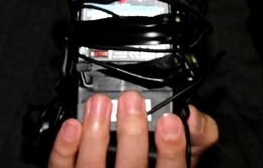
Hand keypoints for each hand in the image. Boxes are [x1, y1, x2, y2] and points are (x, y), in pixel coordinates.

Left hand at [47, 92, 217, 167]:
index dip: (172, 149)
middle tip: (131, 101)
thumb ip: (196, 134)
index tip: (171, 121)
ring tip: (99, 103)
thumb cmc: (154, 167)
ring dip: (95, 134)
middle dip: (132, 134)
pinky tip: (71, 126)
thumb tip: (193, 115)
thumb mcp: (183, 153)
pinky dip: (65, 148)